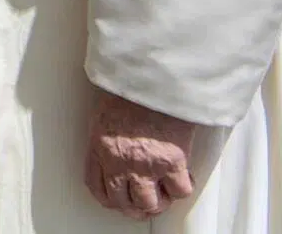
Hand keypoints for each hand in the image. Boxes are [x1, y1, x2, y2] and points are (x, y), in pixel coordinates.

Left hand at [84, 89, 195, 219]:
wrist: (153, 75)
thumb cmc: (130, 84)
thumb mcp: (105, 109)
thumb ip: (108, 134)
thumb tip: (117, 147)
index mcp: (100, 146)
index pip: (96, 186)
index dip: (110, 198)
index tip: (119, 198)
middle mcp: (119, 161)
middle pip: (123, 202)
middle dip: (135, 207)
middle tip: (147, 201)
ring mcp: (145, 164)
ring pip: (150, 203)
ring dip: (159, 202)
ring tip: (165, 192)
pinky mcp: (172, 161)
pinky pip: (179, 190)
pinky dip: (183, 187)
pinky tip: (184, 175)